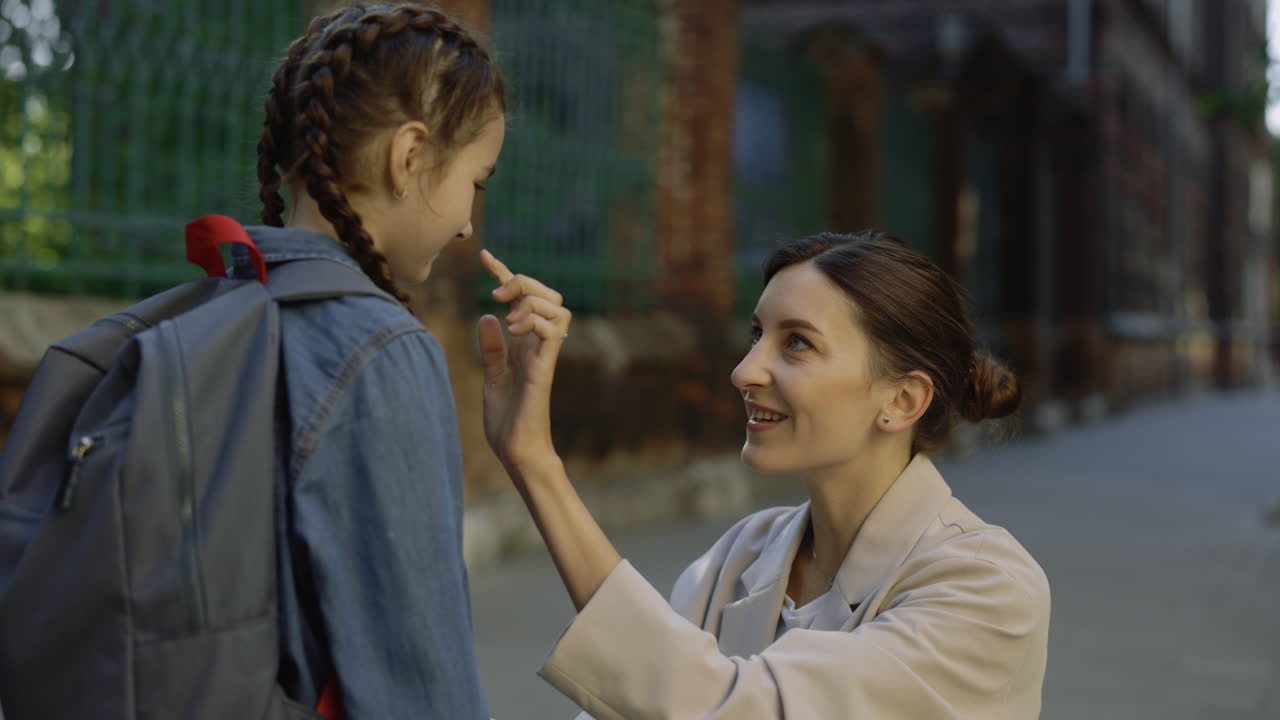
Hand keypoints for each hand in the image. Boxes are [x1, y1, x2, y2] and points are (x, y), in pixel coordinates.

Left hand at [476, 249, 571, 474]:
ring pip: (558, 307)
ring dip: (531, 299)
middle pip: (549, 294)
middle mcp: (538, 345)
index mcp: (525, 345)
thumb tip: (487, 317)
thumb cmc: (507, 422)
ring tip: (507, 311)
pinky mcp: (545, 369)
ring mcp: (545, 355)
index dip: (505, 273)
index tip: (485, 256)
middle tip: (496, 292)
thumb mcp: (492, 378)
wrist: (516, 453)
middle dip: (523, 281)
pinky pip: (553, 331)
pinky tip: (513, 328)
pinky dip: (534, 320)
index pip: (521, 300)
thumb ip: (492, 350)